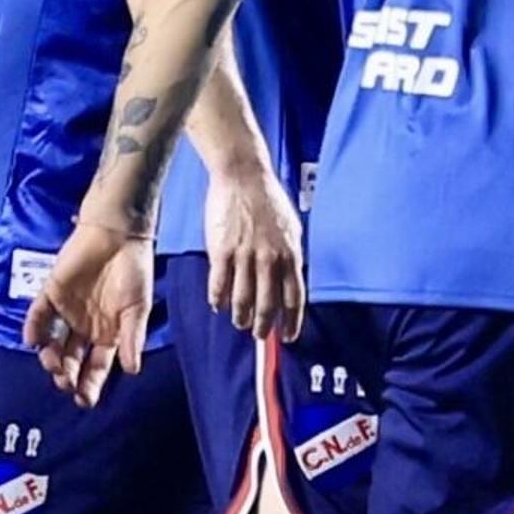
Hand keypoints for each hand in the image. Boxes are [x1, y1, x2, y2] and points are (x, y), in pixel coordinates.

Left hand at [23, 221, 153, 404]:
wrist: (118, 237)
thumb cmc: (134, 272)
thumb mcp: (139, 309)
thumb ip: (132, 337)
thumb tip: (132, 370)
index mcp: (109, 334)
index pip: (97, 366)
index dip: (91, 383)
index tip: (85, 401)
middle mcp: (85, 327)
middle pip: (72, 359)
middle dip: (68, 376)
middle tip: (66, 385)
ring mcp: (66, 312)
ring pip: (53, 342)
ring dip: (51, 357)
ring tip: (55, 366)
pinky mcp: (50, 294)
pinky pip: (38, 316)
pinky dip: (34, 329)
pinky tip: (33, 341)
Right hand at [197, 158, 305, 339]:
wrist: (243, 177)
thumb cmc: (268, 201)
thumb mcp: (292, 229)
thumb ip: (291, 255)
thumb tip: (291, 279)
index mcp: (291, 255)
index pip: (295, 298)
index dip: (292, 321)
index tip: (290, 336)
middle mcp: (270, 260)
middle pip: (268, 305)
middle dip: (265, 327)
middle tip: (260, 336)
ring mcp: (245, 256)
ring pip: (243, 299)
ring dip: (241, 317)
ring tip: (240, 324)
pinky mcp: (221, 251)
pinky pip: (219, 284)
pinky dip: (218, 299)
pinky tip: (218, 306)